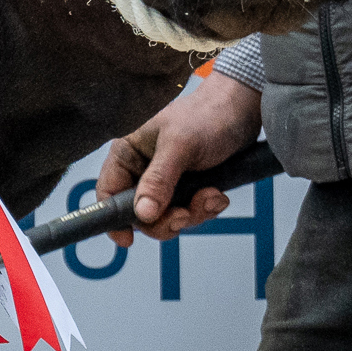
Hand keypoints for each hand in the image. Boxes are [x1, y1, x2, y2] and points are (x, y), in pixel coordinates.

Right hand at [96, 73, 262, 245]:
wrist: (242, 111)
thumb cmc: (207, 116)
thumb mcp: (180, 146)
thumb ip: (159, 180)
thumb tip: (142, 214)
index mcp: (129, 153)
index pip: (109, 192)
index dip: (114, 218)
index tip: (128, 239)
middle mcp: (144, 169)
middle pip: (140, 215)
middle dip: (166, 219)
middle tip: (186, 214)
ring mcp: (167, 181)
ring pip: (167, 218)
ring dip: (192, 214)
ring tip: (211, 195)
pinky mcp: (188, 187)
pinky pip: (189, 213)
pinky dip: (205, 209)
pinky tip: (218, 194)